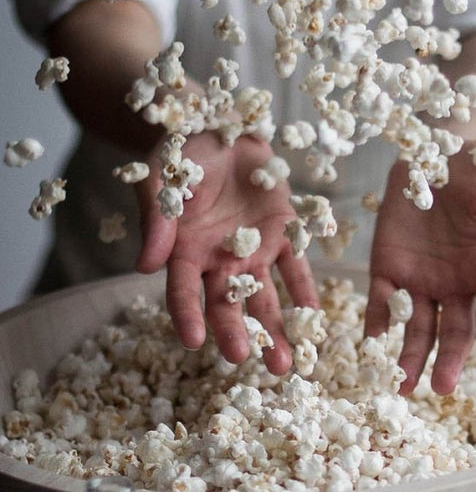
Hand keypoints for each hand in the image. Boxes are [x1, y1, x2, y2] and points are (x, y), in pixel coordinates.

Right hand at [135, 131, 318, 371]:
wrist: (222, 127)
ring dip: (275, 329)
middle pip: (227, 305)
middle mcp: (220, 261)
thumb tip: (144, 267)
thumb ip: (157, 219)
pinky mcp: (284, 235)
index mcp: (186, 252)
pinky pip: (297, 269)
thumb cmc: (184, 153)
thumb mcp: (164, 177)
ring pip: (265, 298)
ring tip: (285, 364)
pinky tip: (315, 320)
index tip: (193, 342)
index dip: (187, 315)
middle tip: (243, 359)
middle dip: (234, 332)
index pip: (182, 292)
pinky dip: (306, 294)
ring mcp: (254, 251)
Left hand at [366, 150, 475, 394]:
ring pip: (417, 327)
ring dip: (411, 357)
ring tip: (403, 386)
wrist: (434, 148)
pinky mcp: (388, 269)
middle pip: (454, 331)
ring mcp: (421, 281)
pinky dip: (376, 322)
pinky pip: (381, 302)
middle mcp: (456, 285)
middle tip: (443, 388)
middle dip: (449, 360)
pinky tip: (373, 342)